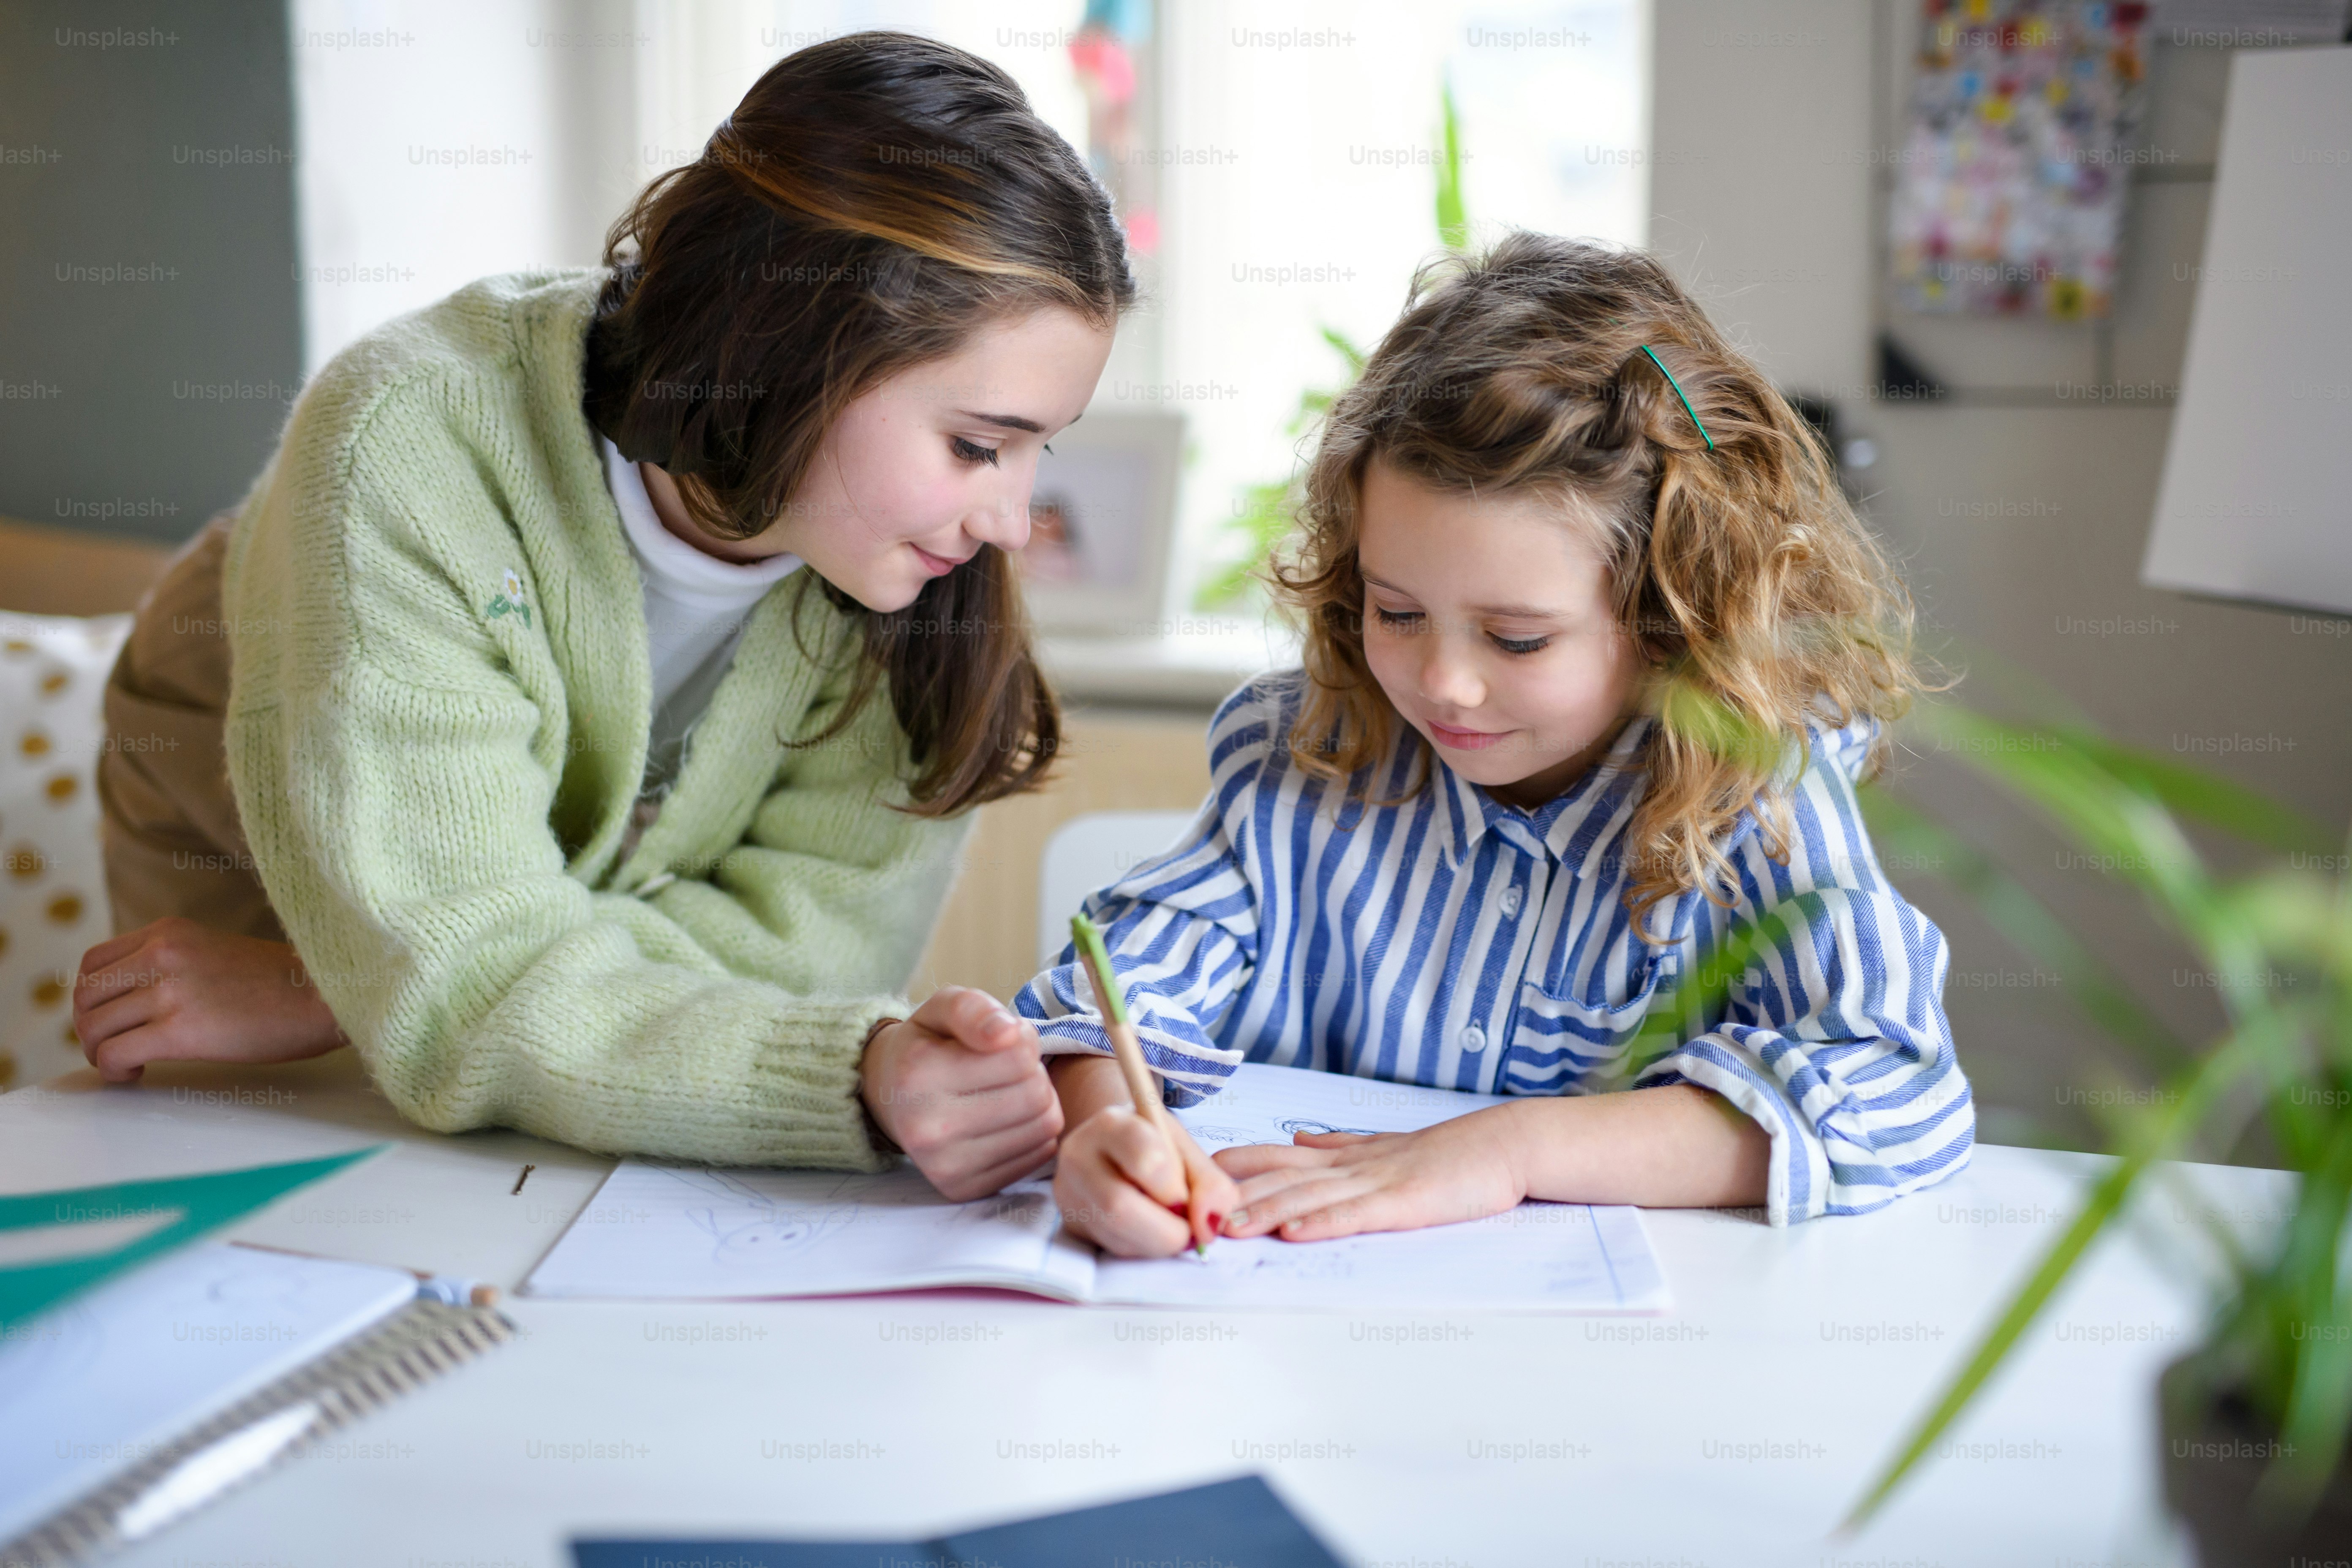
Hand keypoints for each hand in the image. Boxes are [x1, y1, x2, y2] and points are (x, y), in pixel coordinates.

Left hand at [74, 918, 347, 1083]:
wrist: (327, 996)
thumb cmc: (285, 985)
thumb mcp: (217, 952)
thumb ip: (173, 963)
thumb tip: (136, 999)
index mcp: (170, 932)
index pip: (93, 962)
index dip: (92, 998)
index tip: (112, 1018)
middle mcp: (162, 953)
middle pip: (85, 996)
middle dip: (90, 1029)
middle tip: (114, 1048)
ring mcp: (170, 990)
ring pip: (93, 1027)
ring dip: (100, 1053)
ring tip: (129, 1062)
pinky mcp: (181, 1029)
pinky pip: (115, 1053)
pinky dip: (115, 1070)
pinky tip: (138, 1073)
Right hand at [860, 987, 1061, 1200]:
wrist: (887, 1096)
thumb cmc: (926, 1046)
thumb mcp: (943, 1008)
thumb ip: (974, 1009)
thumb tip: (1008, 1033)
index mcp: (919, 1072)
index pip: (1021, 1054)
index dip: (1022, 1040)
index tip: (1000, 1042)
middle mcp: (927, 1128)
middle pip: (1036, 1094)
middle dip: (1032, 1073)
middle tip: (1005, 1069)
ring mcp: (945, 1166)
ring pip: (1044, 1127)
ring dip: (1038, 1103)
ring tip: (1005, 1092)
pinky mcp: (964, 1188)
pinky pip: (1038, 1156)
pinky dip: (1033, 1134)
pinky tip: (1005, 1121)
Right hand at [1051, 1059, 1240, 1257]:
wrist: (1112, 1148)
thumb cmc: (1153, 1146)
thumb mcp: (1185, 1150)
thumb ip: (1209, 1183)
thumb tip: (1209, 1225)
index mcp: (1113, 1123)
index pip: (1145, 1158)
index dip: (1174, 1191)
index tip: (1190, 1202)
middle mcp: (1079, 1154)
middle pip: (1120, 1205)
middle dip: (1166, 1231)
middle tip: (1189, 1232)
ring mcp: (1068, 1190)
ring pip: (1114, 1233)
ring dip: (1156, 1244)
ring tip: (1172, 1229)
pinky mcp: (1070, 1221)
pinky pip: (1109, 1247)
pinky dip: (1140, 1248)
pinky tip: (1149, 1233)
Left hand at [1215, 1102, 1530, 1242]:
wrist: (1503, 1145)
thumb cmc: (1447, 1153)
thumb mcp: (1383, 1147)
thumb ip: (1338, 1146)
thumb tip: (1298, 1142)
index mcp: (1342, 1156)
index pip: (1274, 1157)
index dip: (1231, 1168)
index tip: (1186, 1178)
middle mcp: (1350, 1165)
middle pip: (1280, 1178)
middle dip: (1233, 1197)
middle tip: (1189, 1212)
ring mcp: (1375, 1182)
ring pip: (1309, 1197)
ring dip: (1265, 1212)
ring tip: (1227, 1229)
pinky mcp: (1404, 1203)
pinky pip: (1355, 1214)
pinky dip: (1322, 1224)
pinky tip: (1294, 1233)